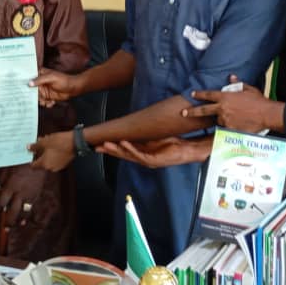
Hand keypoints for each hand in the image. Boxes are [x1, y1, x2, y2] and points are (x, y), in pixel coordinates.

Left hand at [0, 165, 46, 225]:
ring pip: (24, 212)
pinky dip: (27, 216)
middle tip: (5, 229)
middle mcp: (20, 193)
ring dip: (19, 221)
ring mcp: (29, 196)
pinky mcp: (36, 196)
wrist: (37, 161)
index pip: (2, 202)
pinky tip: (24, 221)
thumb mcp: (6, 172)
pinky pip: (32, 209)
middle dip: (9, 221)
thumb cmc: (20, 165)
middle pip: (13, 211)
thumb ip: (0, 184)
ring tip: (15, 226)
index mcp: (11, 187)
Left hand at [27, 131, 74, 170]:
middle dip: (40, 154)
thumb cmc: (58, 142)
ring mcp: (58, 166)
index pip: (34, 166)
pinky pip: (55, 160)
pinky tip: (54, 146)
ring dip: (47, 154)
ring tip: (47, 143)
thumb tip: (28, 148)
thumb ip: (35, 146)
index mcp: (44, 164)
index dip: (31, 160)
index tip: (30, 154)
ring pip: (49, 160)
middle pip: (42, 162)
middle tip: (39, 144)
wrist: (75, 142)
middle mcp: (51, 168)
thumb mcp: (44, 142)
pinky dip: (53, 155)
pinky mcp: (64, 163)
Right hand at [29, 68, 82, 106]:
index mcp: (40, 75)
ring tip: (46, 102)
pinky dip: (47, 104)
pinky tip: (52, 102)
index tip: (21, 89)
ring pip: (37, 98)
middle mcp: (40, 83)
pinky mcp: (48, 97)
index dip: (25, 83)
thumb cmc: (63, 80)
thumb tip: (29, 83)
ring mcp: (44, 90)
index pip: (29, 78)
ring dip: (41, 101)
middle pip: (32, 91)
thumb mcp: (51, 78)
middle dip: (34, 96)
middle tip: (36, 99)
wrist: (73, 88)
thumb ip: (40, 80)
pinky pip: (43, 102)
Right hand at [96, 136, 211, 168]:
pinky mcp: (154, 160)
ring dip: (117, 150)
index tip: (100, 144)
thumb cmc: (174, 143)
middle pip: (123, 154)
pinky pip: (140, 154)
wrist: (188, 150)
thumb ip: (146, 134)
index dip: (112, 147)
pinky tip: (123, 143)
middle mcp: (144, 157)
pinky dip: (131, 148)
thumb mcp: (157, 136)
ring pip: (129, 155)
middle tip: (97, 147)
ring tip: (106, 145)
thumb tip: (137, 124)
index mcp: (143, 151)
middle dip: (110, 151)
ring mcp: (148, 160)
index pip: (124, 149)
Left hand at [182, 77, 283, 132]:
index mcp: (225, 97)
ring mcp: (226, 119)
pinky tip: (238, 125)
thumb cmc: (259, 101)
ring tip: (236, 118)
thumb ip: (237, 83)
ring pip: (219, 120)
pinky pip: (226, 129)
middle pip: (203, 110)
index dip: (199, 94)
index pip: (208, 94)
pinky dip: (229, 127)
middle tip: (183, 113)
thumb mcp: (248, 88)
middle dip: (192, 111)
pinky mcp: (230, 129)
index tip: (192, 94)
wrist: (266, 114)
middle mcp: (223, 108)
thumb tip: (231, 77)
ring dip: (223, 119)